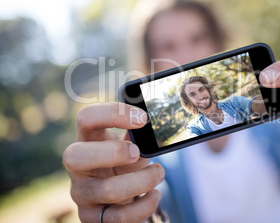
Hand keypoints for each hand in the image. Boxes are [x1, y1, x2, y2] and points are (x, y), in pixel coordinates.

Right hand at [63, 102, 164, 221]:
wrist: (118, 197)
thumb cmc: (124, 164)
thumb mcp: (129, 146)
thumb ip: (138, 137)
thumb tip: (154, 131)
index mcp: (87, 140)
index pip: (86, 118)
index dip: (113, 114)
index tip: (143, 118)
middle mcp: (77, 167)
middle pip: (75, 155)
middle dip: (113, 152)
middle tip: (138, 152)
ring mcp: (81, 193)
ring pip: (106, 190)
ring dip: (142, 181)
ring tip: (158, 173)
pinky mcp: (92, 217)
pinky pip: (119, 217)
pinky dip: (144, 206)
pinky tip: (154, 195)